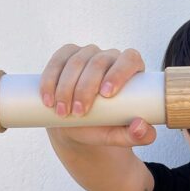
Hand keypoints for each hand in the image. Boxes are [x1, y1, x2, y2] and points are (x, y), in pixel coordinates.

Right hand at [39, 43, 156, 145]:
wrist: (78, 125)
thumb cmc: (106, 126)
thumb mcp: (121, 134)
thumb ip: (138, 136)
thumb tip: (141, 128)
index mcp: (131, 68)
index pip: (130, 59)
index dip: (119, 73)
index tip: (106, 95)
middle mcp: (110, 57)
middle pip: (99, 62)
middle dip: (85, 88)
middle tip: (78, 113)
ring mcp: (87, 54)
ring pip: (76, 61)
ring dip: (66, 87)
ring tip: (63, 112)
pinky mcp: (66, 56)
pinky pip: (57, 60)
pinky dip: (50, 79)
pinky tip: (48, 98)